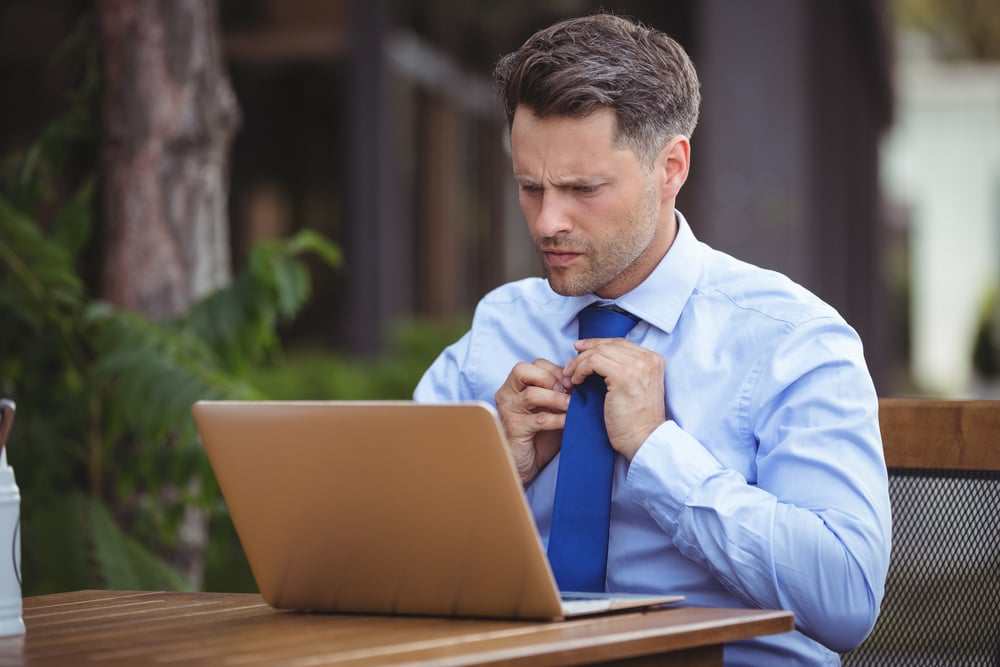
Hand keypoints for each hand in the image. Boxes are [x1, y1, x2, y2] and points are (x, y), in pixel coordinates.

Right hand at [494, 359, 570, 482]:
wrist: (527, 463)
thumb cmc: (539, 434)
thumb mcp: (550, 407)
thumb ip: (560, 392)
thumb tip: (583, 380)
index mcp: (515, 385)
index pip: (534, 364)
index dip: (556, 369)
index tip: (573, 381)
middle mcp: (507, 394)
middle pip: (524, 370)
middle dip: (552, 377)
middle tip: (571, 389)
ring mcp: (508, 411)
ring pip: (531, 394)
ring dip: (557, 398)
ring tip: (573, 405)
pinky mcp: (514, 429)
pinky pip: (539, 420)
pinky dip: (558, 418)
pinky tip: (569, 421)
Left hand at [562, 338, 665, 459]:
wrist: (644, 439)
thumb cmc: (636, 420)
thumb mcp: (636, 387)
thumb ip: (625, 369)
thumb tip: (597, 356)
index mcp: (654, 360)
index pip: (620, 343)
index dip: (597, 344)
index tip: (580, 350)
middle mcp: (648, 359)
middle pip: (609, 344)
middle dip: (585, 351)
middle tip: (569, 364)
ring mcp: (637, 366)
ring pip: (599, 351)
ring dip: (579, 362)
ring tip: (570, 376)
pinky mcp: (624, 376)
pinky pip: (594, 361)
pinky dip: (581, 369)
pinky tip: (577, 381)